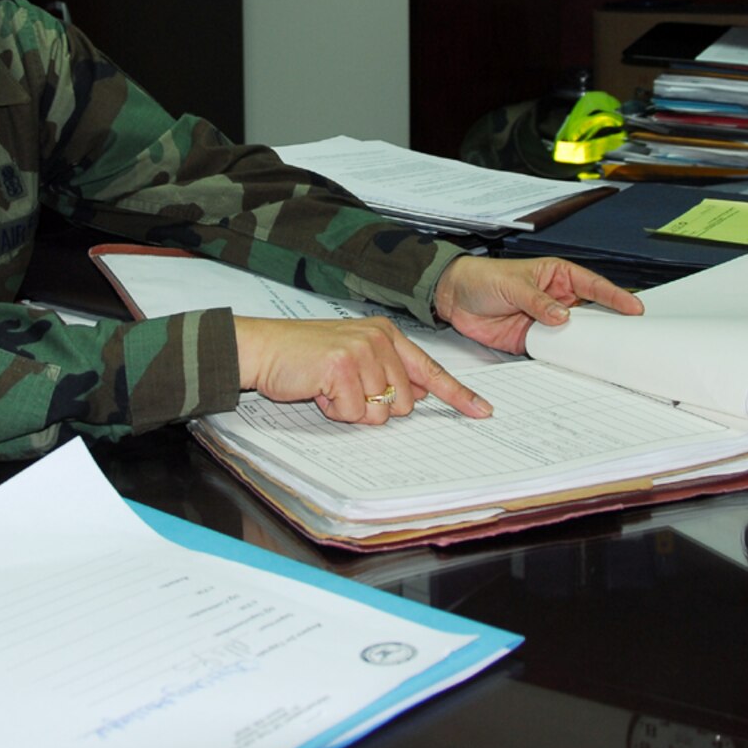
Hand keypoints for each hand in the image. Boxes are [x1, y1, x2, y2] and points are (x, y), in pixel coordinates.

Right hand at [234, 315, 491, 423]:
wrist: (264, 348)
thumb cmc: (304, 356)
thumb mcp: (352, 355)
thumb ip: (387, 370)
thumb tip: (418, 394)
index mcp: (385, 334)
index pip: (430, 369)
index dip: (457, 395)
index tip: (482, 411)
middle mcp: (379, 339)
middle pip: (403, 403)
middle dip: (372, 407)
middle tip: (341, 389)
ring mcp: (362, 351)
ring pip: (379, 412)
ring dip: (350, 410)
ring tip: (327, 387)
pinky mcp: (342, 368)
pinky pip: (353, 413)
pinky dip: (333, 411)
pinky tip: (318, 390)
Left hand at [432, 255, 641, 354]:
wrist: (453, 296)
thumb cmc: (482, 277)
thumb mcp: (512, 284)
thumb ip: (537, 300)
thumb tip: (561, 315)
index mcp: (557, 276)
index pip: (593, 286)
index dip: (614, 297)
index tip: (633, 308)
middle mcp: (556, 299)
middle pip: (591, 314)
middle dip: (609, 325)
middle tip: (629, 338)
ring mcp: (546, 322)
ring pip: (575, 335)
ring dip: (586, 345)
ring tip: (608, 356)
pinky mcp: (532, 340)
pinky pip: (554, 351)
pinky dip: (563, 358)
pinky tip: (575, 365)